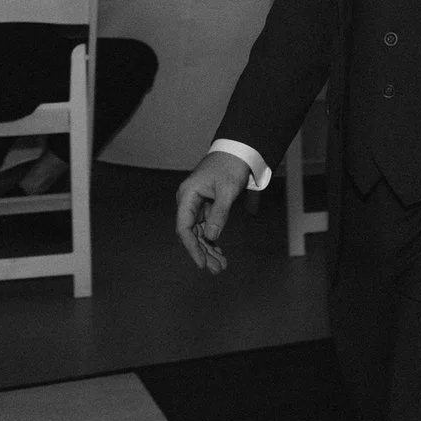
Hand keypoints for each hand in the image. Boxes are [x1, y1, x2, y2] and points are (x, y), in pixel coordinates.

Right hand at [174, 150, 252, 273]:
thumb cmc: (231, 167)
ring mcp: (195, 204)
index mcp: (187, 195)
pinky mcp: (205, 206)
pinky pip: (205, 227)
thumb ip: (220, 213)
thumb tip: (212, 236)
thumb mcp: (228, 190)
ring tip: (220, 266)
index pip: (184, 227)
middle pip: (191, 233)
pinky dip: (212, 240)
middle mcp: (188, 201)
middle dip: (203, 252)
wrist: (236, 151)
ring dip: (208, 249)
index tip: (201, 263)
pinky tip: (219, 253)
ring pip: (199, 233)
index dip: (192, 247)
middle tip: (217, 269)